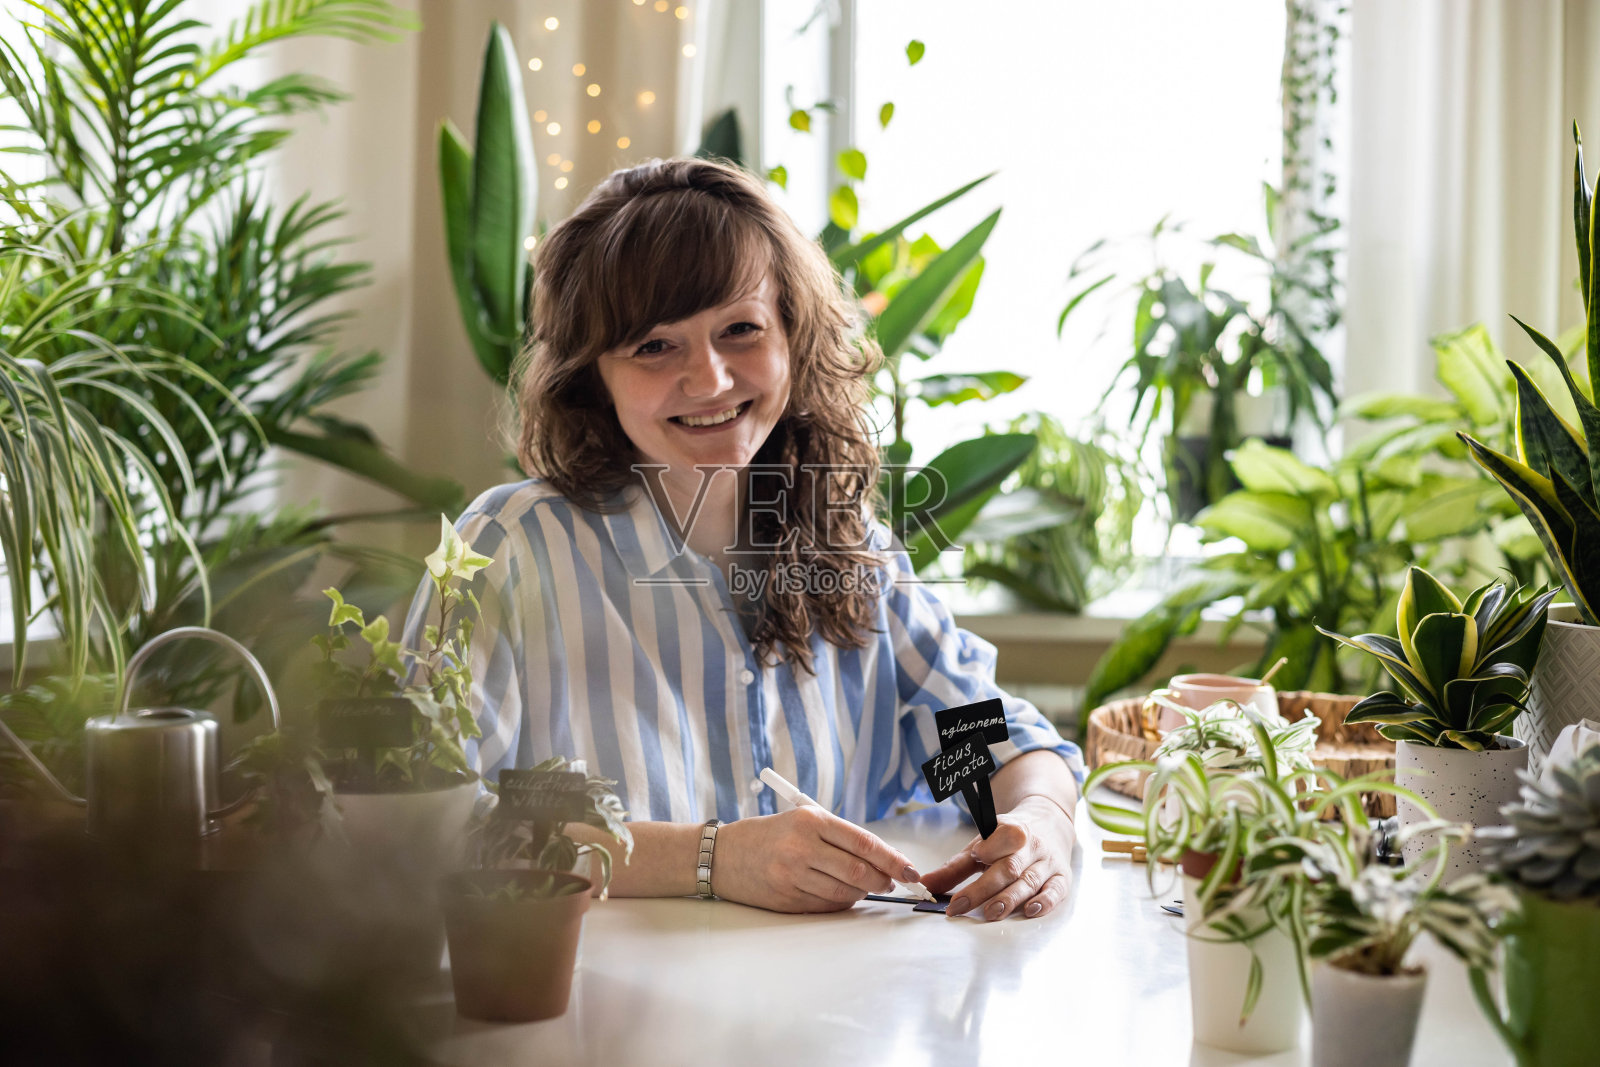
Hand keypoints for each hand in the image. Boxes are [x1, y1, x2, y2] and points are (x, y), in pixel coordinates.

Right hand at [711, 805, 921, 912]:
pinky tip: (842, 894)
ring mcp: (792, 876)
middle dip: (883, 879)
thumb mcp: (800, 820)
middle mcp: (801, 847)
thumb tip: (882, 859)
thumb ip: (838, 837)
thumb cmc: (767, 834)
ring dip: (863, 893)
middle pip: (859, 871)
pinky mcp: (787, 899)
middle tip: (892, 881)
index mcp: (810, 820)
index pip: (863, 841)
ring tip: (865, 886)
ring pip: (846, 892)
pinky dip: (842, 902)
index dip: (892, 858)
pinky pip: (827, 906)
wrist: (721, 856)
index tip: (910, 868)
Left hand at [920, 796, 1075, 920]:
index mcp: (1011, 830)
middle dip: (985, 888)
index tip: (974, 858)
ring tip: (991, 913)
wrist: (1049, 825)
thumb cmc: (1007, 841)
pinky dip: (1044, 902)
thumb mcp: (981, 846)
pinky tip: (1030, 911)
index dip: (988, 850)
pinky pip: (1056, 891)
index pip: (1000, 840)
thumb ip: (954, 867)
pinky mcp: (1062, 878)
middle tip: (962, 905)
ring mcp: (1049, 863)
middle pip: (1009, 868)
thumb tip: (925, 884)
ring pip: (1029, 881)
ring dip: (1010, 898)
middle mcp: (1032, 846)